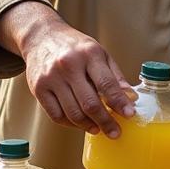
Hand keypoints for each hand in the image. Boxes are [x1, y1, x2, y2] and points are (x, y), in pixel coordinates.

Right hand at [8, 6, 135, 136]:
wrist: (41, 36)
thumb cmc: (74, 46)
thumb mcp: (99, 52)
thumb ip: (115, 76)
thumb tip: (130, 98)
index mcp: (89, 54)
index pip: (107, 83)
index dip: (119, 102)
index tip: (129, 115)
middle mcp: (68, 65)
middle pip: (89, 103)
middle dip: (105, 121)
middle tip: (115, 132)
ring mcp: (51, 78)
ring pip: (72, 113)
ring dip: (88, 126)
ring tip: (98, 129)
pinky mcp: (38, 88)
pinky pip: (56, 115)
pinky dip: (70, 124)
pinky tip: (79, 123)